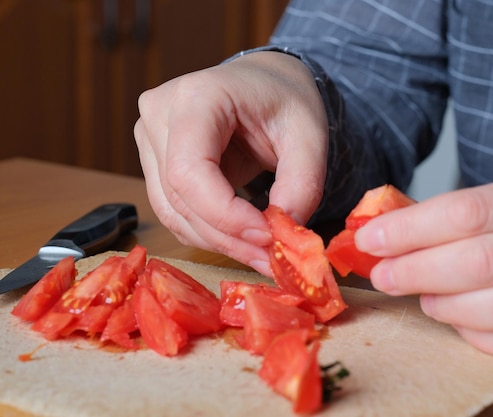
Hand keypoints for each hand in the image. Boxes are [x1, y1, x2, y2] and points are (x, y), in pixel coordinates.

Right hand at [134, 52, 328, 274]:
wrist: (265, 84)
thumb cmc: (285, 99)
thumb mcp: (310, 135)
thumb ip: (303, 183)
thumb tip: (282, 234)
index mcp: (196, 96)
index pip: (189, 170)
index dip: (224, 215)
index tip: (267, 236)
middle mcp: (160, 113)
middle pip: (179, 197)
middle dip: (228, 237)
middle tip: (271, 258)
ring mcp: (150, 137)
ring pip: (172, 212)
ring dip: (219, 242)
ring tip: (262, 252)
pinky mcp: (155, 160)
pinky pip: (175, 212)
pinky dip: (210, 233)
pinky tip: (243, 239)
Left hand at [356, 174, 492, 363]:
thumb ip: (478, 213)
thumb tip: (400, 227)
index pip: (469, 210)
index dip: (410, 228)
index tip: (371, 238)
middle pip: (479, 261)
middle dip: (416, 271)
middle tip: (382, 275)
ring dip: (449, 307)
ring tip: (424, 300)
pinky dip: (483, 338)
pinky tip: (461, 324)